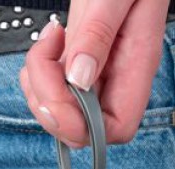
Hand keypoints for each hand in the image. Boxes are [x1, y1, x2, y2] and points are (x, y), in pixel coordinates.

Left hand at [19, 0, 169, 148]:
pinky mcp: (81, 62)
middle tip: (46, 58)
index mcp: (136, 68)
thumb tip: (79, 79)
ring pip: (63, 112)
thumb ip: (98, 34)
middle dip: (52, 103)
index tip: (64, 88)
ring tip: (47, 43)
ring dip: (40, 87)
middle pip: (82, 128)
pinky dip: (38, 75)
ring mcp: (98, 73)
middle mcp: (117, 79)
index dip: (83, 124)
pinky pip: (54, 90)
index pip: (115, 128)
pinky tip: (46, 44)